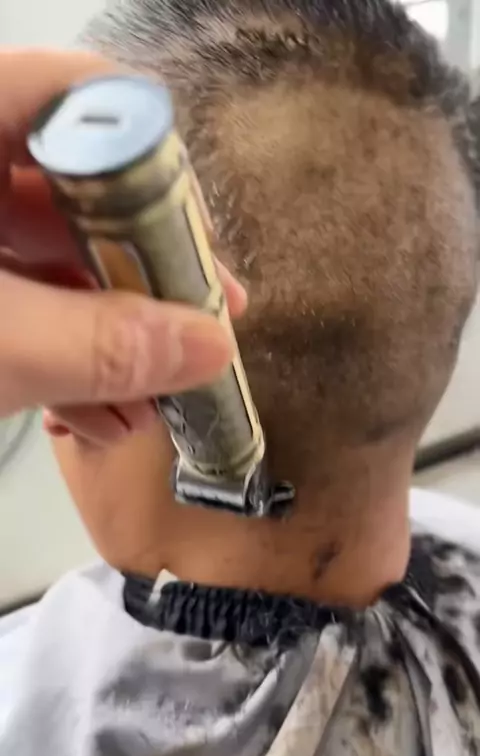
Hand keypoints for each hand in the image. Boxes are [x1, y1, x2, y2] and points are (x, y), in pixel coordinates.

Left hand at [0, 50, 245, 442]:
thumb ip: (96, 344)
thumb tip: (205, 345)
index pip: (79, 100)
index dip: (150, 162)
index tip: (196, 240)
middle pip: (81, 193)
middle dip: (145, 278)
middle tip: (200, 325)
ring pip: (52, 261)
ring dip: (110, 336)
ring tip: (151, 397)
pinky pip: (19, 303)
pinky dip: (60, 357)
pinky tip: (96, 412)